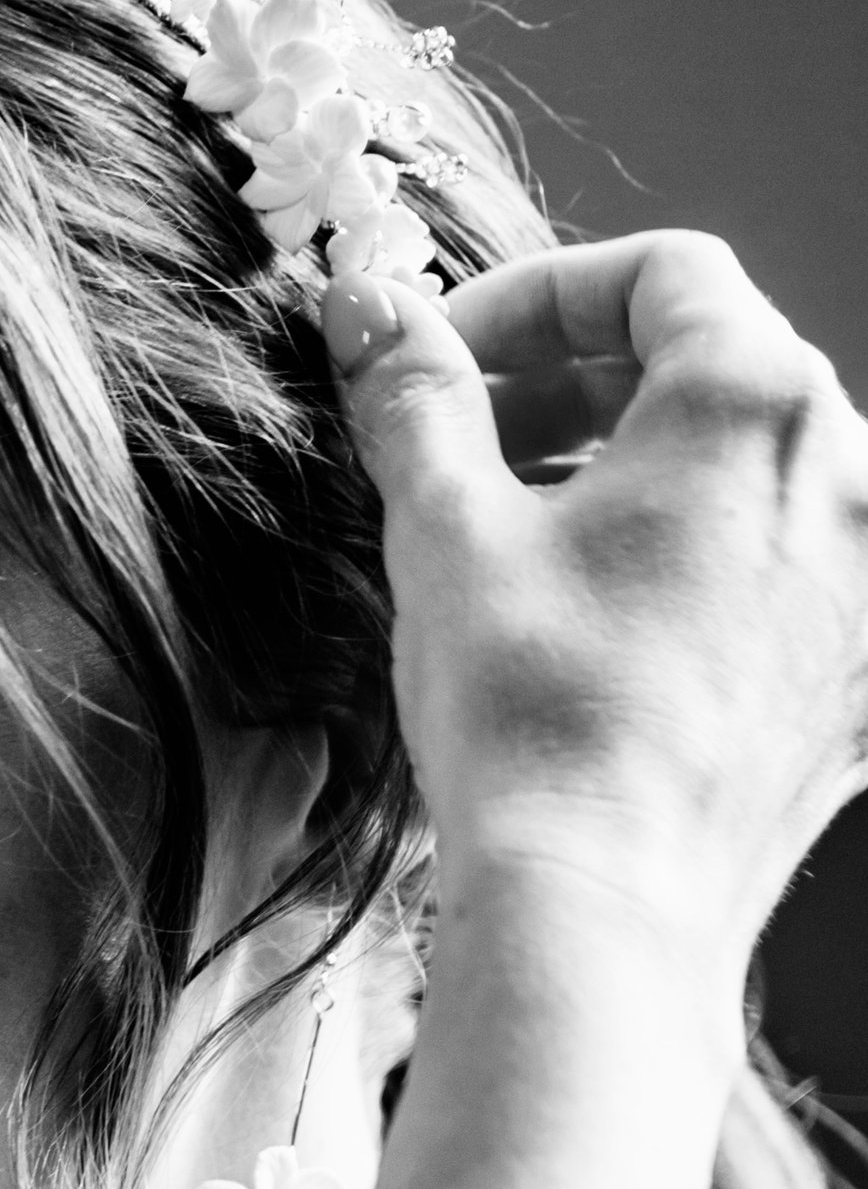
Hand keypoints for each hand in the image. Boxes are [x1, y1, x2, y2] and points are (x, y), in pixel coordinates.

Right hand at [324, 235, 867, 976]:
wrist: (606, 913)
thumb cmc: (532, 719)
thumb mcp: (445, 530)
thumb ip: (416, 395)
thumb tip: (369, 303)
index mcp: (758, 402)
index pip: (659, 274)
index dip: (535, 300)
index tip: (448, 363)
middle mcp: (848, 475)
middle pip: (714, 369)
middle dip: (579, 391)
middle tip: (468, 451)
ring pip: (747, 476)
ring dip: (633, 479)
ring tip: (523, 548)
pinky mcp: (859, 683)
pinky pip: (778, 579)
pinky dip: (691, 570)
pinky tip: (600, 630)